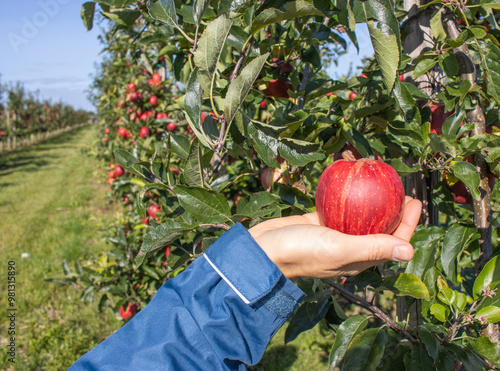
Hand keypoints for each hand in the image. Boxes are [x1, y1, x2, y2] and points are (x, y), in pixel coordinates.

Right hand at [248, 196, 421, 278]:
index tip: (415, 200)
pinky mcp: (319, 221)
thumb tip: (411, 251)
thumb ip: (373, 248)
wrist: (265, 249)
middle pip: (379, 226)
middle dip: (392, 208)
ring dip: (370, 198)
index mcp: (360, 258)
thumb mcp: (341, 249)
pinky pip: (337, 205)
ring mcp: (334, 233)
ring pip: (359, 214)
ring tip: (378, 179)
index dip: (407, 223)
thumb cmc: (302, 252)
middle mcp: (351, 247)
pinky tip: (348, 178)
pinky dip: (345, 193)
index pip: (392, 241)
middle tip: (401, 187)